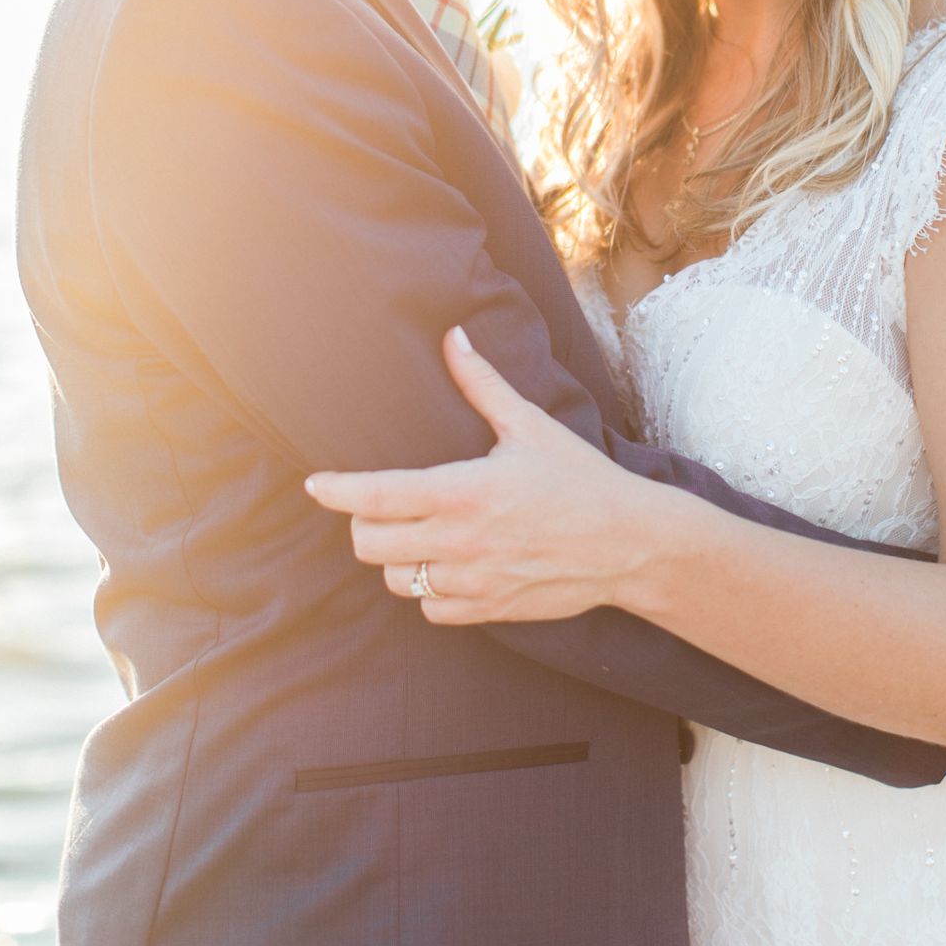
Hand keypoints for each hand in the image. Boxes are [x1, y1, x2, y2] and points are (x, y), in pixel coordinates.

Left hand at [305, 327, 656, 624]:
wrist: (629, 543)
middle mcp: (460, 541)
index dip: (335, 491)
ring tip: (417, 533)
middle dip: (365, 521)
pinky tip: (446, 564)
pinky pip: (429, 608)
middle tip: (381, 505)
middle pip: (370, 543)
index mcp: (463, 491)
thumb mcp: (530, 425)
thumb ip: (481, 384)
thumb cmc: (579, 479)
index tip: (316, 484)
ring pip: (394, 578)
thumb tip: (453, 337)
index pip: (374, 496)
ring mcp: (472, 580)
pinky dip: (427, 588)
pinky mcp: (488, 609)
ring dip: (396, 556)